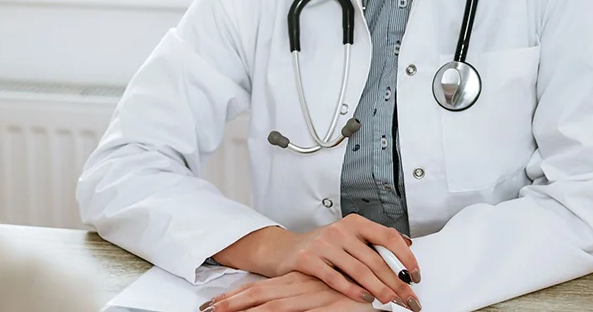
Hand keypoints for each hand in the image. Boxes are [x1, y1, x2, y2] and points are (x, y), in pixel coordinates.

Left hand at [201, 272, 373, 311]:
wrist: (386, 290)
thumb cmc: (357, 294)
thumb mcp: (326, 298)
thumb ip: (308, 301)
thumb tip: (291, 306)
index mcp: (299, 283)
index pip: (261, 288)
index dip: (237, 295)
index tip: (214, 303)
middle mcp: (300, 286)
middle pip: (258, 293)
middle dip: (230, 302)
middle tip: (206, 309)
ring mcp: (309, 296)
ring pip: (269, 303)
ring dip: (242, 307)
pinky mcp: (321, 304)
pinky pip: (290, 311)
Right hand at [213, 216, 419, 309]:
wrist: (285, 248)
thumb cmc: (322, 244)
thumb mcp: (349, 236)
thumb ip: (374, 240)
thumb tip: (407, 245)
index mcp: (355, 222)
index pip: (387, 237)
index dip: (405, 257)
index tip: (415, 275)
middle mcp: (341, 230)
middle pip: (375, 259)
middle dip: (396, 282)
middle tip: (409, 297)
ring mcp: (324, 244)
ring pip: (358, 269)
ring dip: (378, 288)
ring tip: (390, 300)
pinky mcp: (309, 259)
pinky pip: (335, 278)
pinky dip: (352, 290)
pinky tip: (365, 298)